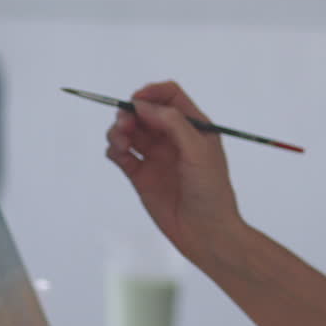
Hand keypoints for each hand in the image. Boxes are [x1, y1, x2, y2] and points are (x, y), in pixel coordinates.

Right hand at [105, 81, 241, 264]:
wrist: (206, 232)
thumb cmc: (211, 190)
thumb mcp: (198, 151)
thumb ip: (173, 124)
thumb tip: (143, 106)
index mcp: (194, 128)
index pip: (170, 97)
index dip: (152, 93)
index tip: (137, 100)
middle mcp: (173, 139)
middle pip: (145, 112)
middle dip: (130, 112)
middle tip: (124, 123)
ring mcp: (156, 157)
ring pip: (130, 132)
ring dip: (119, 130)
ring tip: (120, 141)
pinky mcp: (141, 176)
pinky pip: (121, 155)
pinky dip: (114, 149)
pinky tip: (118, 153)